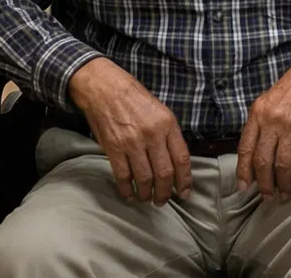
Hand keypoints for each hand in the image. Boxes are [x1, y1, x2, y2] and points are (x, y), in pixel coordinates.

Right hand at [68, 57, 192, 204]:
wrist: (105, 88)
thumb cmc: (135, 98)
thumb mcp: (160, 111)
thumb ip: (168, 135)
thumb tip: (176, 162)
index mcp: (168, 124)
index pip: (182, 158)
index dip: (185, 180)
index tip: (185, 193)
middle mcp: (152, 135)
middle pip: (164, 173)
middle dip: (165, 193)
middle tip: (163, 201)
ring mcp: (132, 143)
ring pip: (144, 179)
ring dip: (147, 194)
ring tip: (147, 199)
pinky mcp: (114, 149)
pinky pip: (123, 177)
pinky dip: (127, 190)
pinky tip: (130, 195)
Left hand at [237, 46, 290, 200]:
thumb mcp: (270, 98)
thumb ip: (261, 122)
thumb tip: (255, 151)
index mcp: (258, 112)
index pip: (245, 148)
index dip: (244, 171)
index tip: (244, 187)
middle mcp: (272, 120)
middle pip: (262, 161)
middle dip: (264, 183)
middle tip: (267, 196)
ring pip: (282, 164)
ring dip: (283, 183)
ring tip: (285, 194)